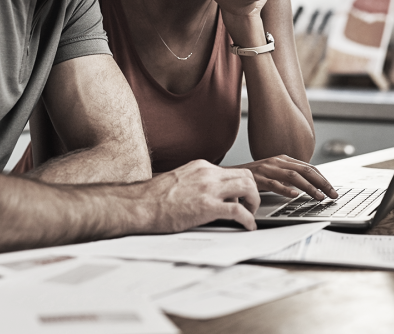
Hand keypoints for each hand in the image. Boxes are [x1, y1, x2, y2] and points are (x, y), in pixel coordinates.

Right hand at [143, 160, 259, 230]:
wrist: (139, 205)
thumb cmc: (153, 198)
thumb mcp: (180, 180)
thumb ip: (197, 183)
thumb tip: (208, 195)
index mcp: (201, 167)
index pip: (233, 171)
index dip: (241, 186)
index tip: (241, 197)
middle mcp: (208, 173)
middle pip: (246, 175)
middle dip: (253, 191)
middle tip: (250, 206)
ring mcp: (208, 189)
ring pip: (248, 187)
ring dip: (254, 202)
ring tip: (250, 215)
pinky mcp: (207, 207)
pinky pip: (238, 211)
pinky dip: (248, 219)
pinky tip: (248, 226)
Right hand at [233, 155, 337, 199]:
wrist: (231, 174)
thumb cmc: (254, 175)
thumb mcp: (274, 172)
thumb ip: (289, 176)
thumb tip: (308, 185)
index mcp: (283, 159)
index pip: (309, 167)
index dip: (323, 178)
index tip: (332, 189)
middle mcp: (277, 162)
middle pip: (305, 171)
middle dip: (322, 183)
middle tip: (332, 194)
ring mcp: (268, 169)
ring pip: (293, 177)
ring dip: (309, 188)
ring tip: (319, 197)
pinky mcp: (258, 178)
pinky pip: (274, 184)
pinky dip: (286, 189)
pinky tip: (295, 196)